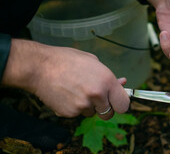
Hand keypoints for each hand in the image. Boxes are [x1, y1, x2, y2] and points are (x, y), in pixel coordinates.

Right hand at [2, 39, 129, 119]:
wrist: (40, 66)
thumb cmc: (67, 60)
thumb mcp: (93, 62)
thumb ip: (109, 76)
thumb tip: (122, 83)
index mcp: (107, 81)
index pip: (123, 105)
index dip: (119, 104)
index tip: (115, 102)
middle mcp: (97, 95)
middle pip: (108, 114)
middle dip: (104, 109)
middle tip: (95, 98)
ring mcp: (83, 105)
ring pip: (91, 113)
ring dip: (87, 106)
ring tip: (75, 89)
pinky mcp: (69, 113)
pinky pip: (76, 114)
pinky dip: (72, 107)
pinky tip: (65, 94)